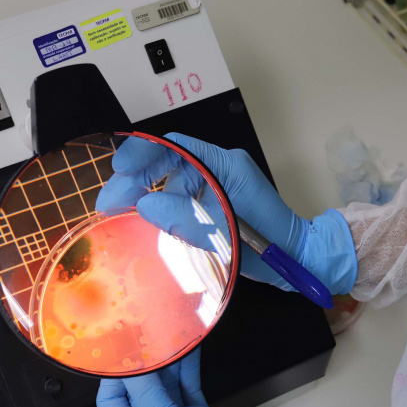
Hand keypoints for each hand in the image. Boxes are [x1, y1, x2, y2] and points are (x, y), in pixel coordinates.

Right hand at [96, 133, 356, 294]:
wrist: (298, 260)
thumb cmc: (271, 246)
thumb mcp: (224, 233)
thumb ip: (185, 217)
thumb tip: (144, 204)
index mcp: (226, 166)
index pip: (177, 146)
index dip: (144, 153)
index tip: (119, 169)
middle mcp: (221, 169)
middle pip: (169, 163)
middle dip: (136, 178)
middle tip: (108, 202)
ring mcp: (219, 186)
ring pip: (172, 182)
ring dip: (145, 195)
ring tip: (120, 213)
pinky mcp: (218, 203)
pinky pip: (183, 198)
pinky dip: (162, 208)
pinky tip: (145, 221)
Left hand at [96, 348, 286, 406]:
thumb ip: (146, 391)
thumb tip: (130, 364)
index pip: (111, 402)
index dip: (115, 375)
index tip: (122, 349)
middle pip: (140, 391)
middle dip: (145, 365)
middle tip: (148, 338)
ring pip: (166, 386)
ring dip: (169, 363)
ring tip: (170, 338)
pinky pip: (188, 387)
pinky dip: (188, 369)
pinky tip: (189, 351)